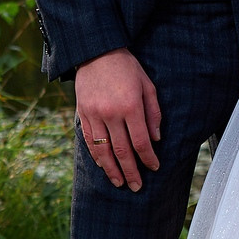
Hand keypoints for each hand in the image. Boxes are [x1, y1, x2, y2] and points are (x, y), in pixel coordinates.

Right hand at [73, 48, 161, 190]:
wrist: (96, 52)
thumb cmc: (127, 68)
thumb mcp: (147, 85)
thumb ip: (153, 113)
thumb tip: (156, 139)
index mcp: (130, 106)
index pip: (140, 141)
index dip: (148, 158)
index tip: (154, 167)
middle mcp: (111, 113)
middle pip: (122, 150)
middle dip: (131, 171)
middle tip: (137, 186)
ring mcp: (94, 115)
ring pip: (103, 150)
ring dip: (112, 170)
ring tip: (120, 183)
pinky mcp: (83, 114)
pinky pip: (90, 141)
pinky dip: (97, 156)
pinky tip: (104, 166)